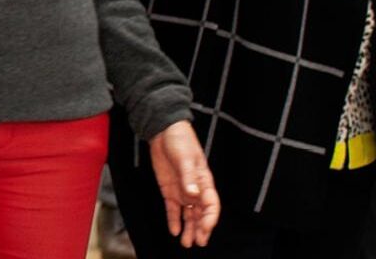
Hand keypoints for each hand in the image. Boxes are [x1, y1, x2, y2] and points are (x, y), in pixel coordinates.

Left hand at [148, 120, 218, 247]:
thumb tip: (193, 194)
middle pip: (201, 214)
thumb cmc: (180, 141)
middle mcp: (195, 189)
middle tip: (198, 242)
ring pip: (188, 215)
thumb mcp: (185, 157)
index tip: (205, 230)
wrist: (163, 131)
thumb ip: (188, 176)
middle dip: (200, 229)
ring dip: (188, 228)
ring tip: (186, 243)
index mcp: (205, 181)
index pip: (211, 205)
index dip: (210, 219)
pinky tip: (173, 230)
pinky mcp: (170, 190)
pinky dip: (174, 220)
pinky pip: (173, 209)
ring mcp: (183, 191)